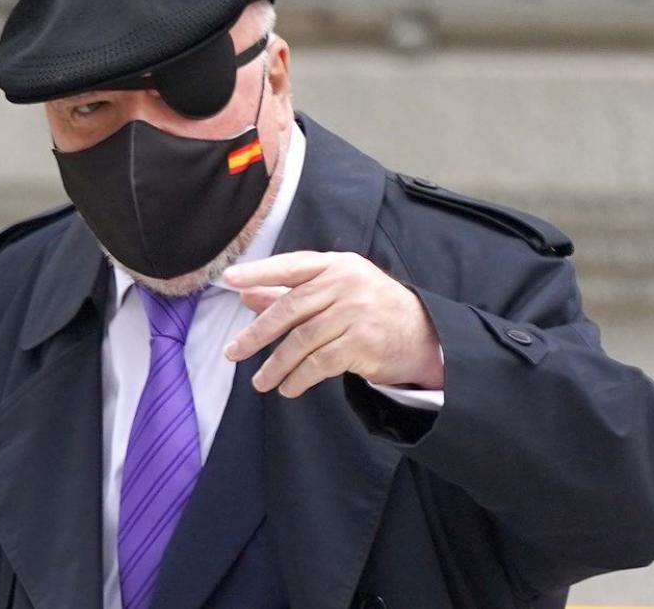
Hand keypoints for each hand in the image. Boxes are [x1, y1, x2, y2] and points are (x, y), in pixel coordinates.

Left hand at [222, 251, 442, 397]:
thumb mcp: (334, 292)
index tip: (229, 279)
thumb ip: (289, 292)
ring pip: (302, 340)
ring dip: (276, 364)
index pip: (291, 265)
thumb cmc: (370, 309)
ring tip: (260, 381)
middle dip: (257, 333)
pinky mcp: (362, 342)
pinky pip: (320, 363)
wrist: (424, 335)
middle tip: (232, 352)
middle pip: (290, 308)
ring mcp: (355, 312)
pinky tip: (287, 388)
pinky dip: (299, 378)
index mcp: (336, 265)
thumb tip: (245, 294)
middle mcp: (345, 284)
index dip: (259, 272)